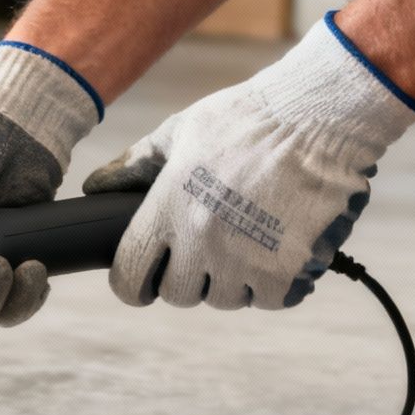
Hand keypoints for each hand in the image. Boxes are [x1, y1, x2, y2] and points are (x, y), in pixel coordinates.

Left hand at [83, 15, 414, 309]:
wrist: (318, 115)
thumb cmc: (245, 118)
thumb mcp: (179, 132)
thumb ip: (134, 165)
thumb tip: (96, 188)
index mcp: (167, 210)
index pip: (129, 276)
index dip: (132, 284)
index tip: (142, 280)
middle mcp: (201, 242)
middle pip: (178, 294)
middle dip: (186, 279)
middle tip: (203, 254)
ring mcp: (244, 259)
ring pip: (224, 299)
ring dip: (230, 281)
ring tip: (244, 245)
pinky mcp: (287, 269)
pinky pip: (268, 299)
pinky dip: (271, 284)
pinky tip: (276, 253)